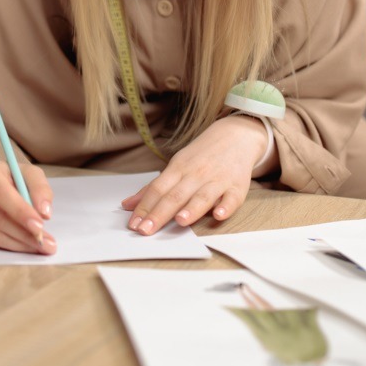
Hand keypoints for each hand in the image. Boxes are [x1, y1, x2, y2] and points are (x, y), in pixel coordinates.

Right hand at [0, 157, 55, 253]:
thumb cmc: (7, 177)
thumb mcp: (26, 173)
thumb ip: (39, 188)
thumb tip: (44, 213)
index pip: (0, 192)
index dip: (20, 211)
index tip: (39, 225)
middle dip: (23, 232)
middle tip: (45, 242)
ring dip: (17, 243)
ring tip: (39, 246)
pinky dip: (8, 245)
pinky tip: (24, 246)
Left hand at [121, 115, 267, 234]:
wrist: (236, 135)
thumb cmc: (201, 155)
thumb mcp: (176, 165)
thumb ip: (154, 187)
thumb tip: (127, 205)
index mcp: (178, 169)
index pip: (157, 189)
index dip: (144, 207)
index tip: (133, 225)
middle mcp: (196, 174)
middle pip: (175, 195)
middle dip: (160, 213)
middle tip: (146, 230)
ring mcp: (217, 180)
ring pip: (202, 196)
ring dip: (192, 209)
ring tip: (180, 221)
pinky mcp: (237, 186)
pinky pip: (232, 198)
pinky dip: (226, 206)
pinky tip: (219, 215)